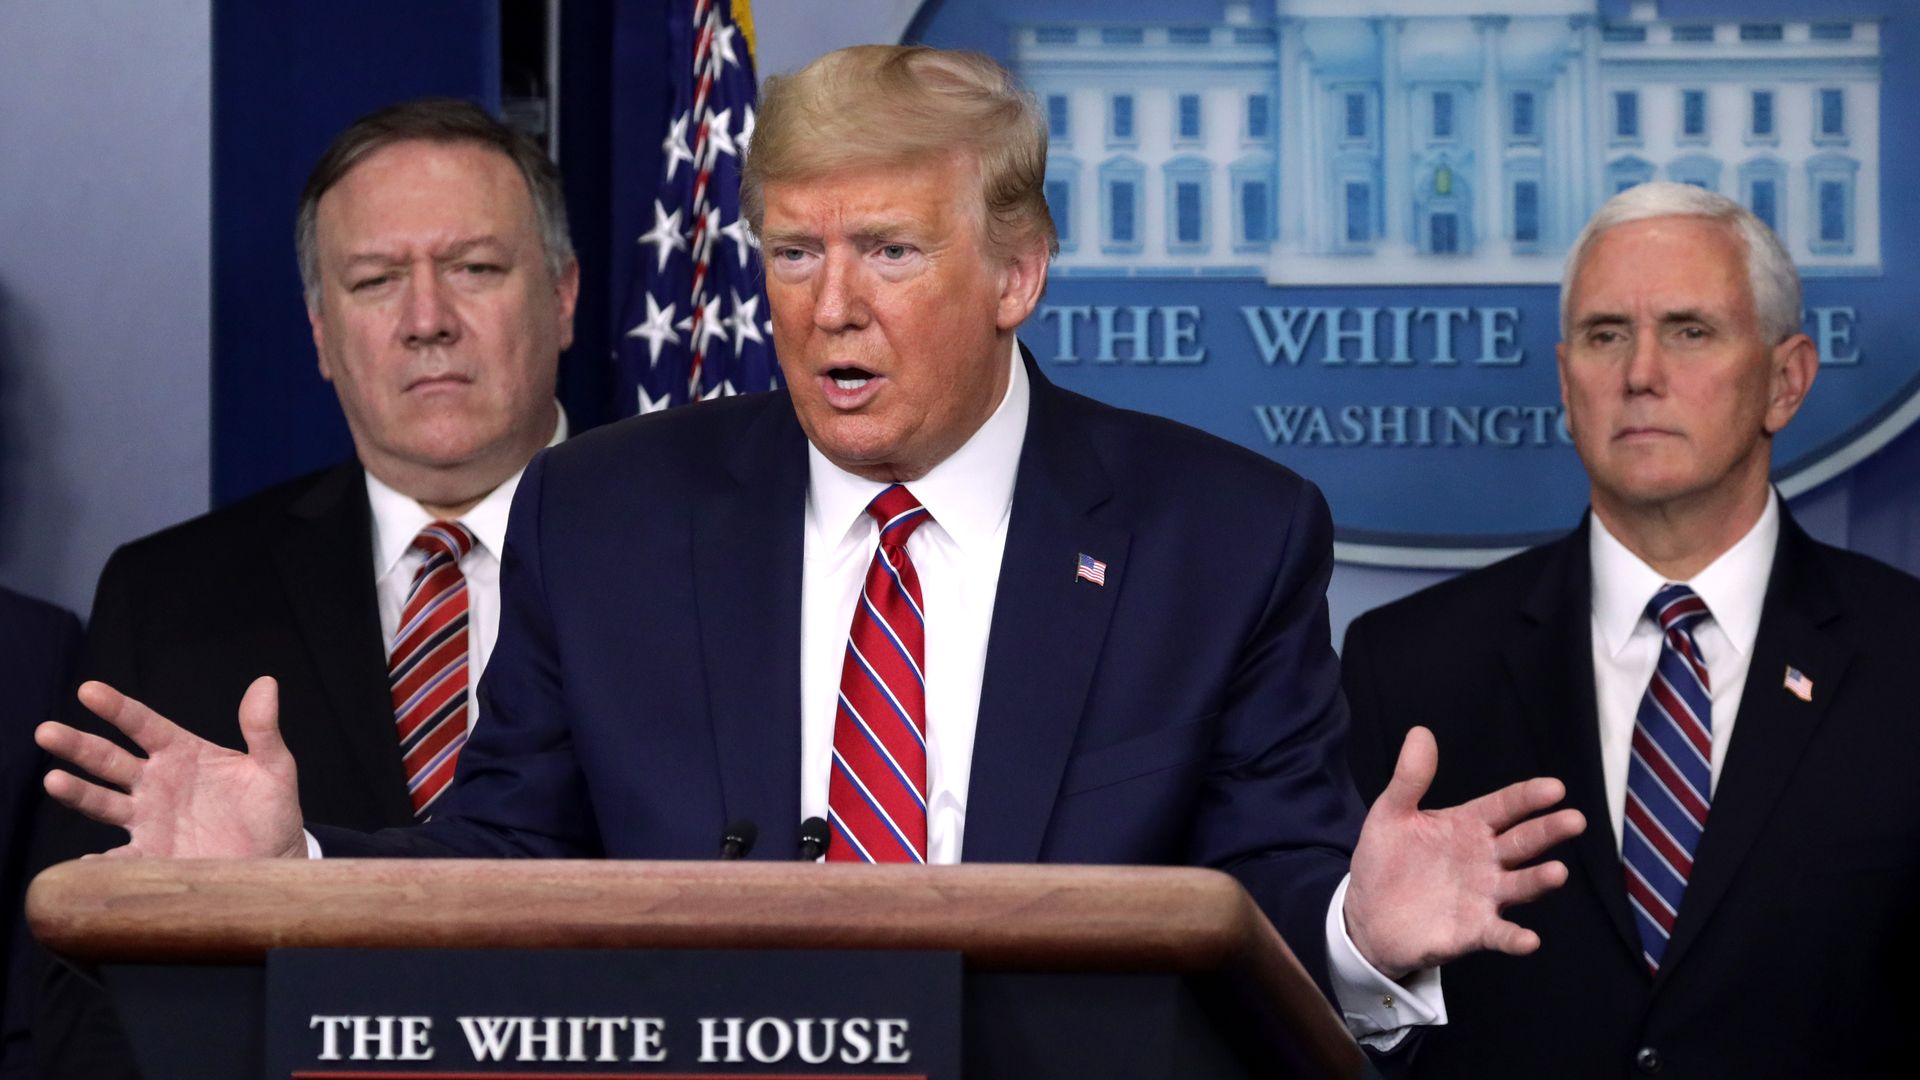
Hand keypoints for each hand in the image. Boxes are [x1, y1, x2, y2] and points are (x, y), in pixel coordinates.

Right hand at [36, 677, 307, 858]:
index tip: (89, 690)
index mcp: (182, 753)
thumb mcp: (274, 767)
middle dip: (78, 745)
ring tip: (54, 781)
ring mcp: (148, 819)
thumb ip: (262, 729)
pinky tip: (83, 861)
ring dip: (77, 792)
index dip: (117, 708)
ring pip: (102, 801)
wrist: (274, 859)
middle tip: (47, 731)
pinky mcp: (151, 855)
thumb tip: (266, 683)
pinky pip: (119, 858)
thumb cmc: (272, 809)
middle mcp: (156, 783)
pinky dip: (99, 862)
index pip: (143, 724)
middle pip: (109, 759)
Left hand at [1344, 726, 1584, 979]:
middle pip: (1523, 842)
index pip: (1505, 807)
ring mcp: (1483, 896)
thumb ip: (1410, 778)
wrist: (1367, 914)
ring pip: (1520, 885)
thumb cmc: (1386, 860)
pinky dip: (1514, 938)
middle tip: (1574, 820)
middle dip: (1548, 831)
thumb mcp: (1391, 814)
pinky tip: (1528, 940)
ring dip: (1539, 880)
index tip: (1555, 787)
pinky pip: (1499, 934)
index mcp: (1468, 826)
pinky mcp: (1473, 931)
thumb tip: (1420, 732)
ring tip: (1557, 872)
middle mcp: (1485, 859)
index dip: (1528, 797)